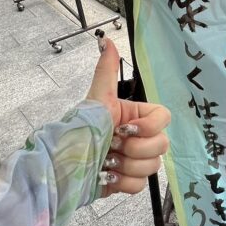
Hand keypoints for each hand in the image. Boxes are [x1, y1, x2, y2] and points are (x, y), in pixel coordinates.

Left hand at [86, 39, 170, 195]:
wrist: (61, 167)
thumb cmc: (79, 131)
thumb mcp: (96, 100)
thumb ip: (106, 72)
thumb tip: (106, 40)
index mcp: (134, 116)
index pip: (164, 118)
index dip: (150, 126)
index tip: (127, 128)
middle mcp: (138, 138)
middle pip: (162, 145)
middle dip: (136, 148)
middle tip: (113, 145)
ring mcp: (134, 161)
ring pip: (153, 166)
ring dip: (127, 165)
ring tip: (106, 161)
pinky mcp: (127, 181)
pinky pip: (141, 185)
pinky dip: (123, 181)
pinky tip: (107, 175)